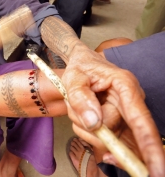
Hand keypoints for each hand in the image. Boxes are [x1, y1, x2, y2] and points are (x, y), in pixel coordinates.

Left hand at [62, 45, 164, 176]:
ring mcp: (126, 114)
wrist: (83, 64)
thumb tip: (95, 123)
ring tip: (79, 106)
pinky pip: (107, 140)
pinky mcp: (120, 123)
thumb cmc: (80, 67)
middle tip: (76, 108)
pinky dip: (91, 134)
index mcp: (125, 86)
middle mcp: (131, 102)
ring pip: (109, 139)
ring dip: (87, 128)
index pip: (140, 120)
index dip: (149, 146)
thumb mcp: (73, 77)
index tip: (157, 170)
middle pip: (117, 133)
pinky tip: (85, 119)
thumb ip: (80, 98)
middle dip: (92, 127)